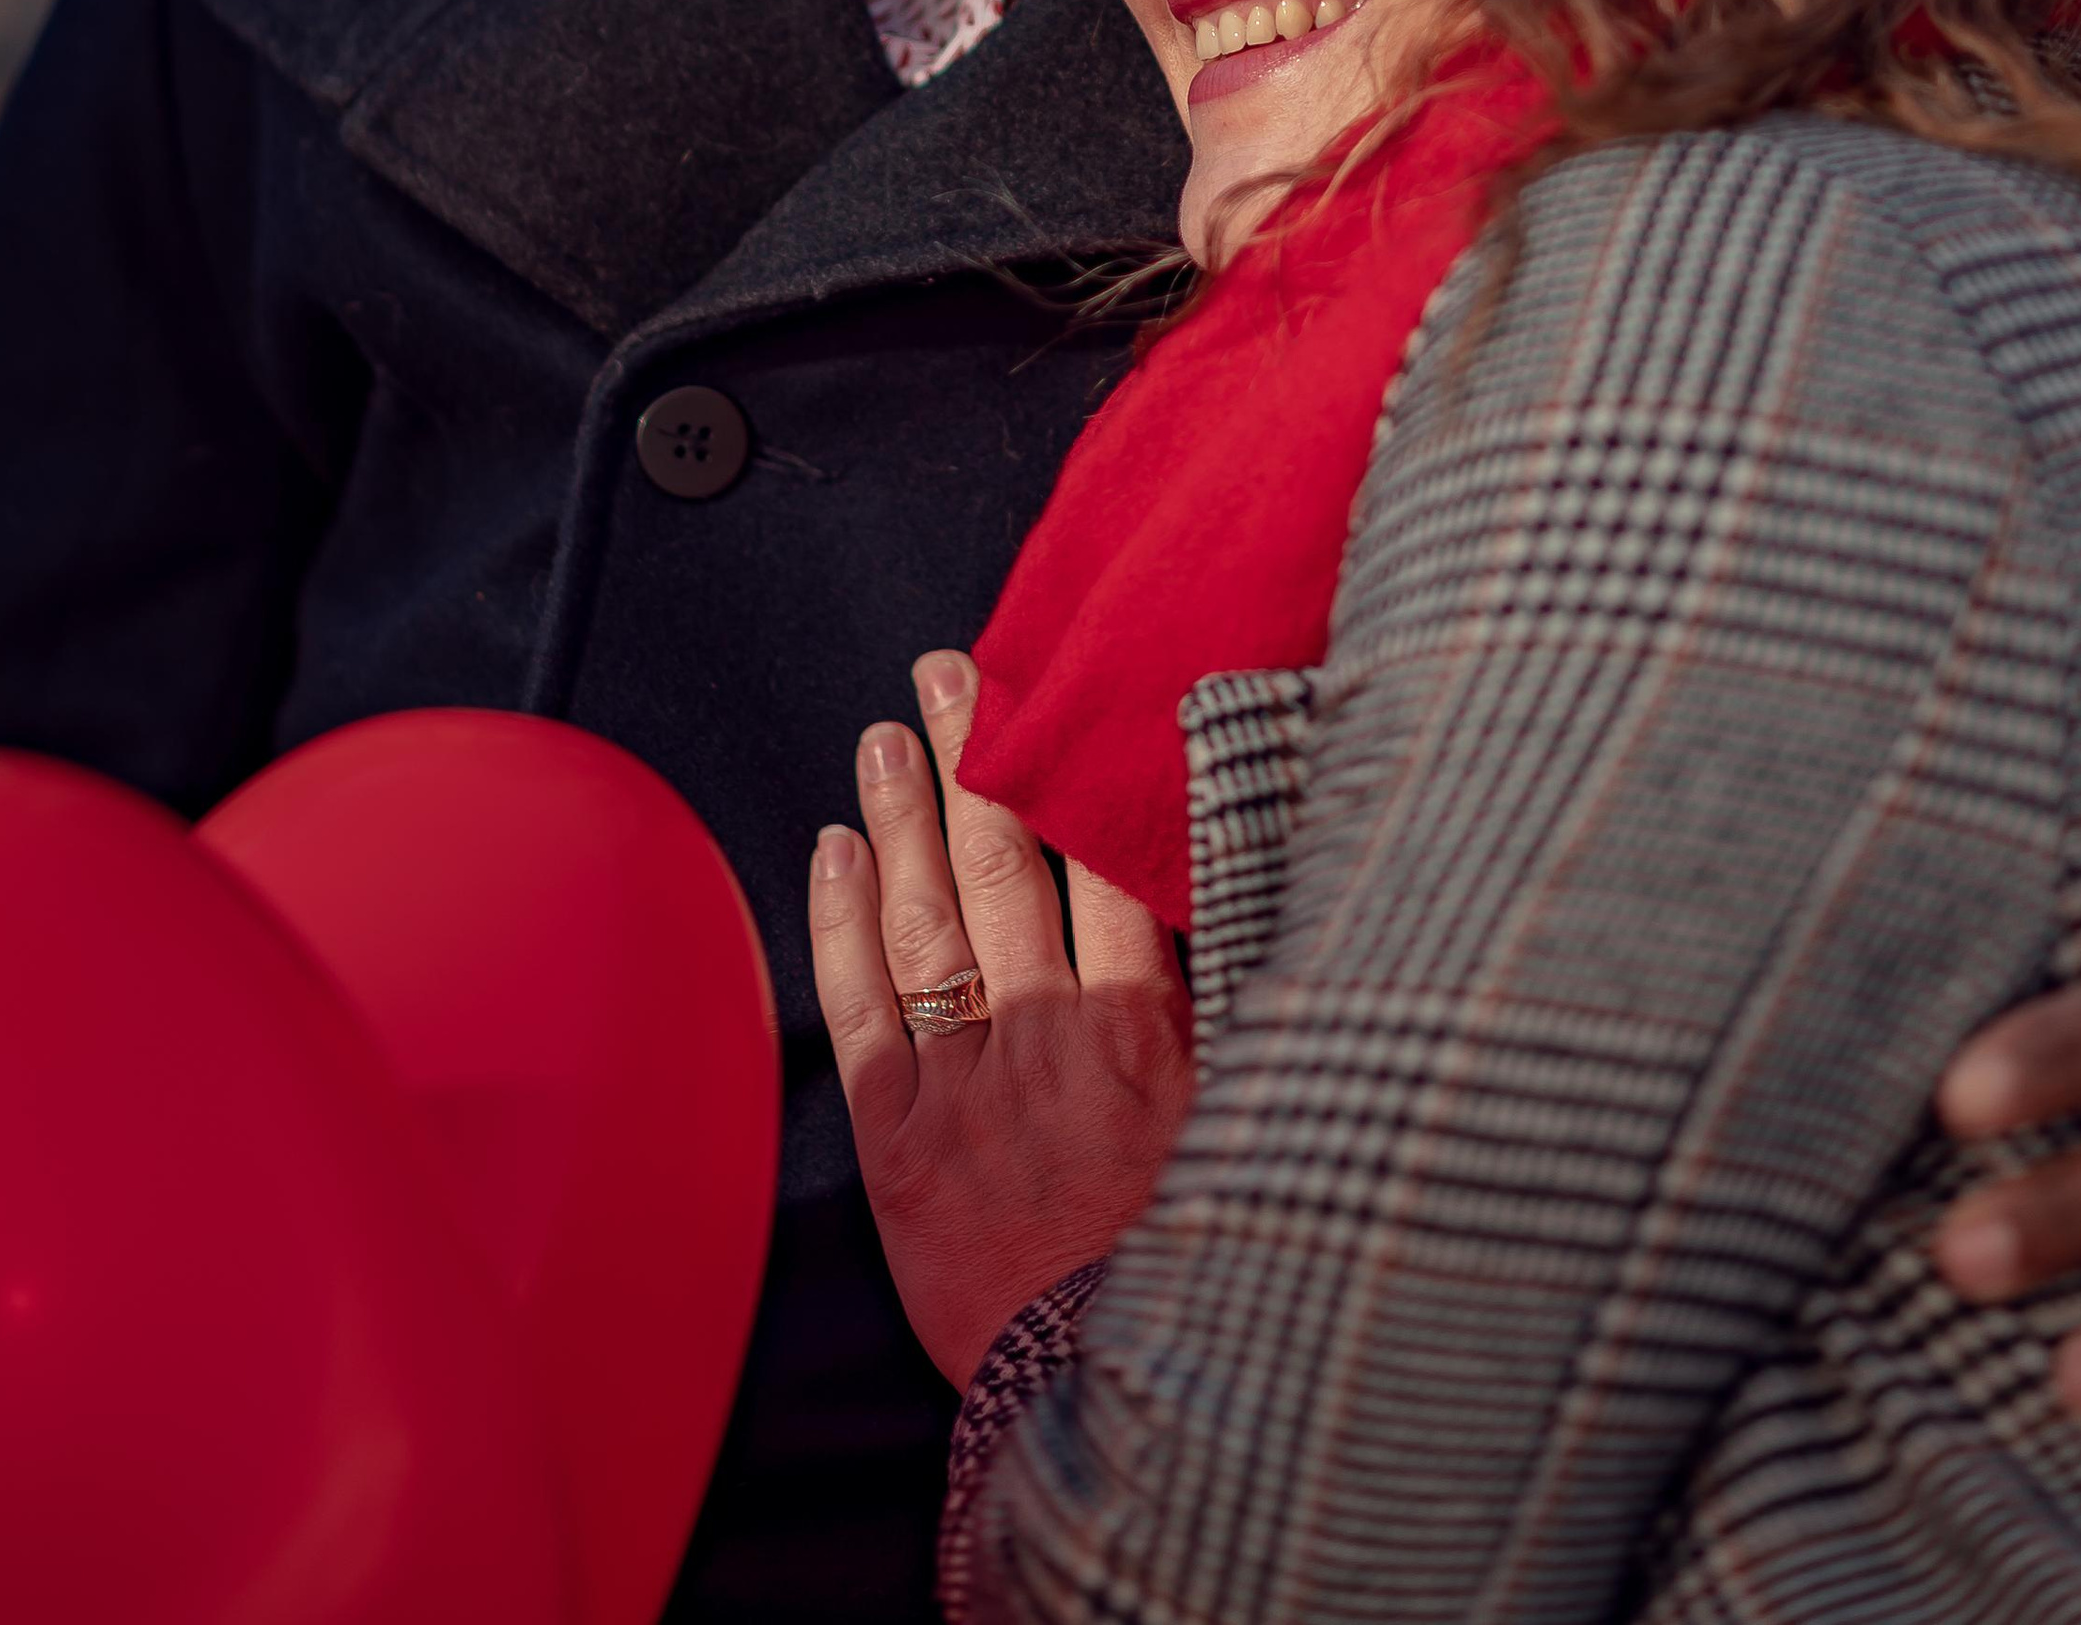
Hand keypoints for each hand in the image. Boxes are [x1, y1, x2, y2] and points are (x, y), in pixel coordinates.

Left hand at [808, 648, 1195, 1388]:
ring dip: (904, 812)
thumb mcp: (1246, 1129)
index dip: (1075, 765)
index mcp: (1147, 1030)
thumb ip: (1227, 1014)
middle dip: (976, 754)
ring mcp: (965, 1084)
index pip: (1104, 859)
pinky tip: (835, 850)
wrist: (1105, 1410)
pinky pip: (861, 1004)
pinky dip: (843, 918)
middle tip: (950, 670)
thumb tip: (1222, 895)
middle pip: (1007, 859)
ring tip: (887, 733)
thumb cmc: (1194, 1274)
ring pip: (927, 915)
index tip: (1062, 691)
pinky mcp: (899, 1141)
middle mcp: (1049, 1036)